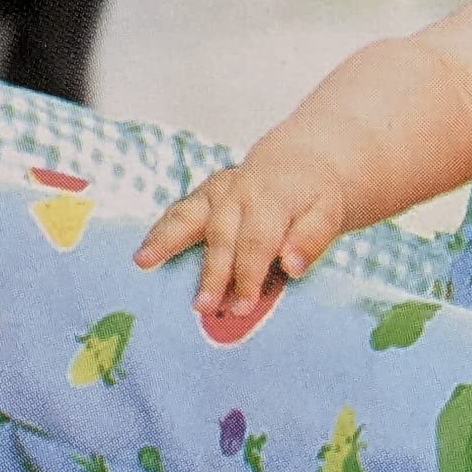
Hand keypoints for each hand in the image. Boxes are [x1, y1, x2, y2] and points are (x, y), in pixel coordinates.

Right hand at [133, 149, 347, 314]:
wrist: (301, 165)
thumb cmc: (314, 198)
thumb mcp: (328, 214)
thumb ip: (311, 239)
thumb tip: (292, 265)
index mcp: (272, 199)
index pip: (257, 242)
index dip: (248, 275)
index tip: (242, 307)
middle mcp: (239, 191)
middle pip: (221, 235)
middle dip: (212, 272)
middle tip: (204, 307)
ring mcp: (218, 190)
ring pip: (189, 215)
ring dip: (166, 240)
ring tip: (143, 262)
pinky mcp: (204, 194)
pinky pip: (179, 212)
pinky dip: (160, 231)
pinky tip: (143, 254)